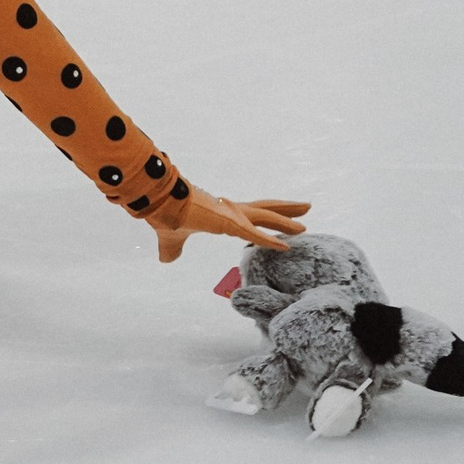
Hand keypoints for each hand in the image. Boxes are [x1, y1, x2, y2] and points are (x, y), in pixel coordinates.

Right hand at [148, 185, 309, 262]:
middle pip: (265, 210)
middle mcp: (231, 211)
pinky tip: (287, 246)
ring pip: (266, 218)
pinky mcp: (228, 222)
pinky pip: (254, 234)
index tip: (280, 218)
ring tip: (305, 226)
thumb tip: (166, 259)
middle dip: (286, 211)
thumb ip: (173, 249)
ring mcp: (231, 215)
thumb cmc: (166, 216)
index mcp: (221, 214)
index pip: (251, 215)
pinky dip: (271, 241)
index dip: (267, 218)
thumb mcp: (172, 238)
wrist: (158, 204)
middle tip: (306, 209)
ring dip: (286, 222)